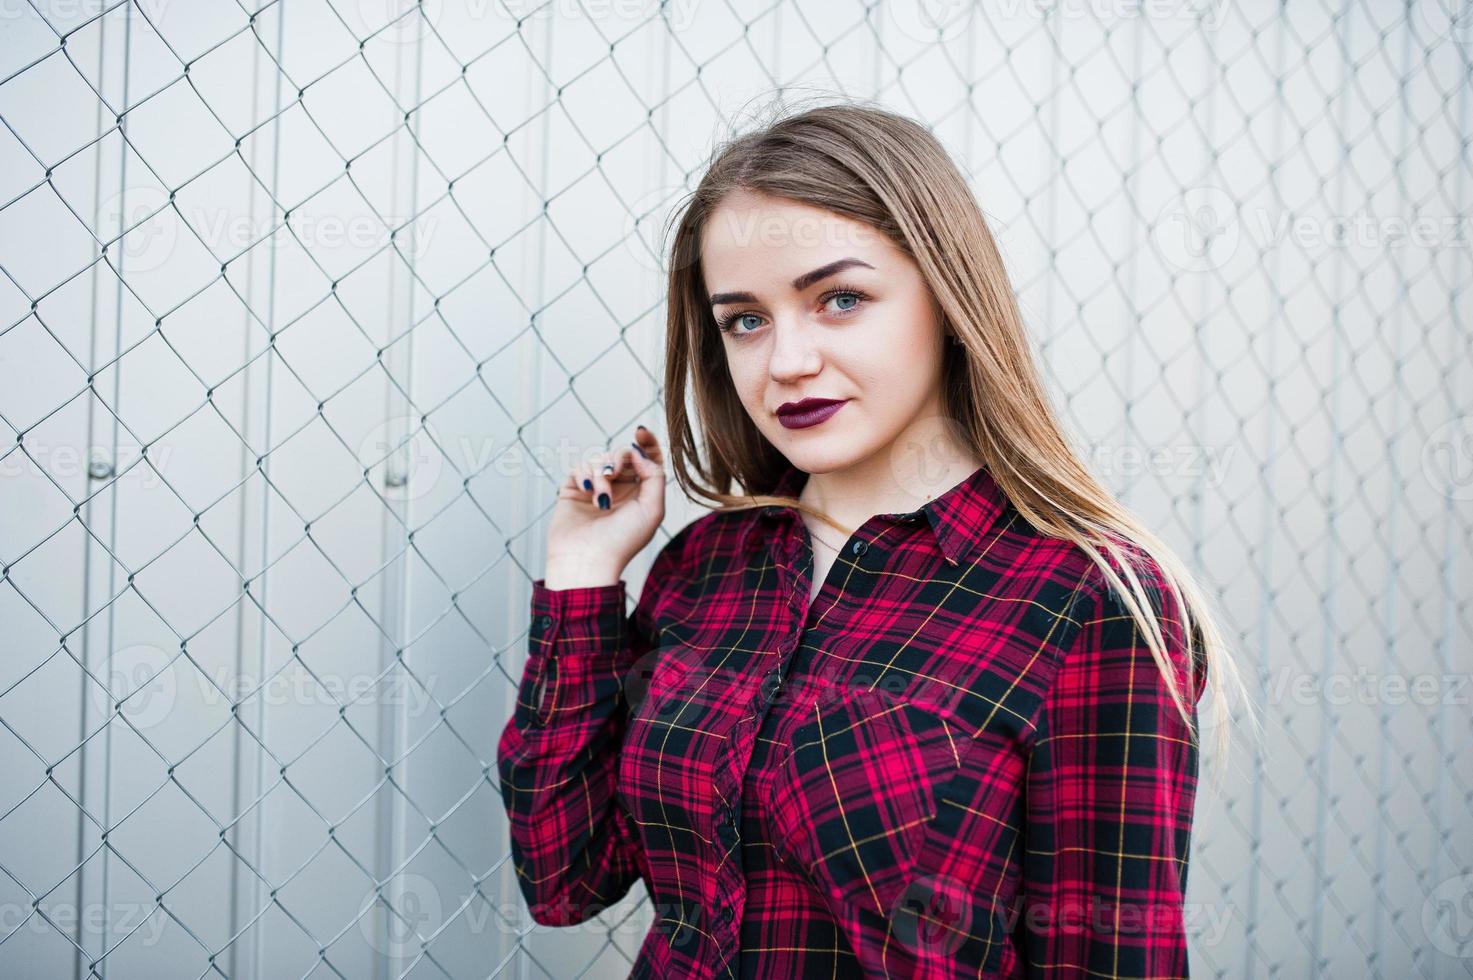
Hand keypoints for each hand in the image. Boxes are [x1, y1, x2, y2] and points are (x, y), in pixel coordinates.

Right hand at [544, 426, 666, 588]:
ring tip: (600, 497)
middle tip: (615, 473)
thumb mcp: (652, 509)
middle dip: (620, 459)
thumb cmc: (623, 541)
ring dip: (601, 472)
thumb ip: (654, 476)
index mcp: (642, 494)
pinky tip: (587, 491)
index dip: (646, 442)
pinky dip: (584, 474)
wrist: (587, 560)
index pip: (647, 459)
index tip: (640, 432)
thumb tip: (639, 452)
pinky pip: (579, 467)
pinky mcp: (574, 490)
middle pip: (622, 455)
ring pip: (600, 459)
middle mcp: (620, 489)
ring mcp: (596, 489)